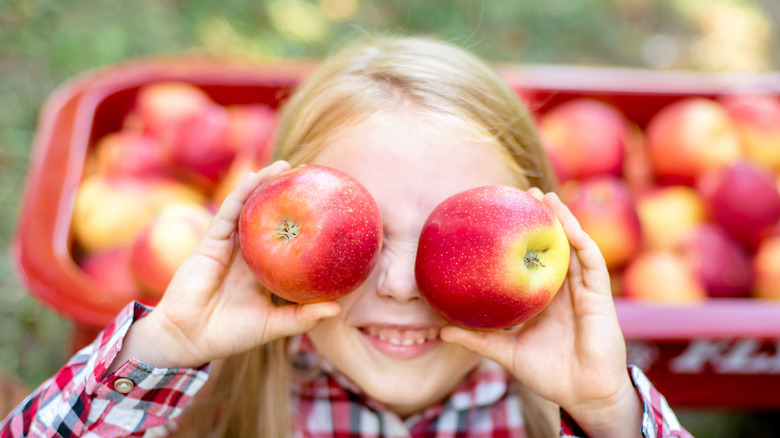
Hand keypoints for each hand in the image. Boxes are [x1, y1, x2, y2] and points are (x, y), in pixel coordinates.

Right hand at [111, 161, 340, 369]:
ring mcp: (229, 246)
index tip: (325, 208)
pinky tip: (257, 177)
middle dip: (286, 197)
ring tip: (286, 166)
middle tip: (310, 177)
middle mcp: (247, 255)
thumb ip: (302, 316)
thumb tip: (336, 307)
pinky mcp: (211, 242)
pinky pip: (229, 212)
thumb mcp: (273, 324)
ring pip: (249, 208)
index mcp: (262, 271)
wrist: (188, 338)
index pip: (285, 242)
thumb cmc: (229, 335)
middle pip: (269, 219)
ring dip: (265, 185)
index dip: (302, 224)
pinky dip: (242, 192)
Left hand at [440, 188, 641, 436]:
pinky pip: (591, 262)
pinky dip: (581, 241)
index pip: (533, 261)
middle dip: (543, 219)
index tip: (503, 215)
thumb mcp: (506, 352)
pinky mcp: (599, 296)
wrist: (584, 395)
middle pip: (554, 246)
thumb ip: (478, 339)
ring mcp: (583, 290)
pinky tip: (569, 225)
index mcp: (545, 299)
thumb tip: (441, 330)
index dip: (522, 238)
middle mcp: (565, 289)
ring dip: (563, 219)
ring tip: (545, 197)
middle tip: (523, 193)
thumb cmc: (549, 374)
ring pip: (575, 246)